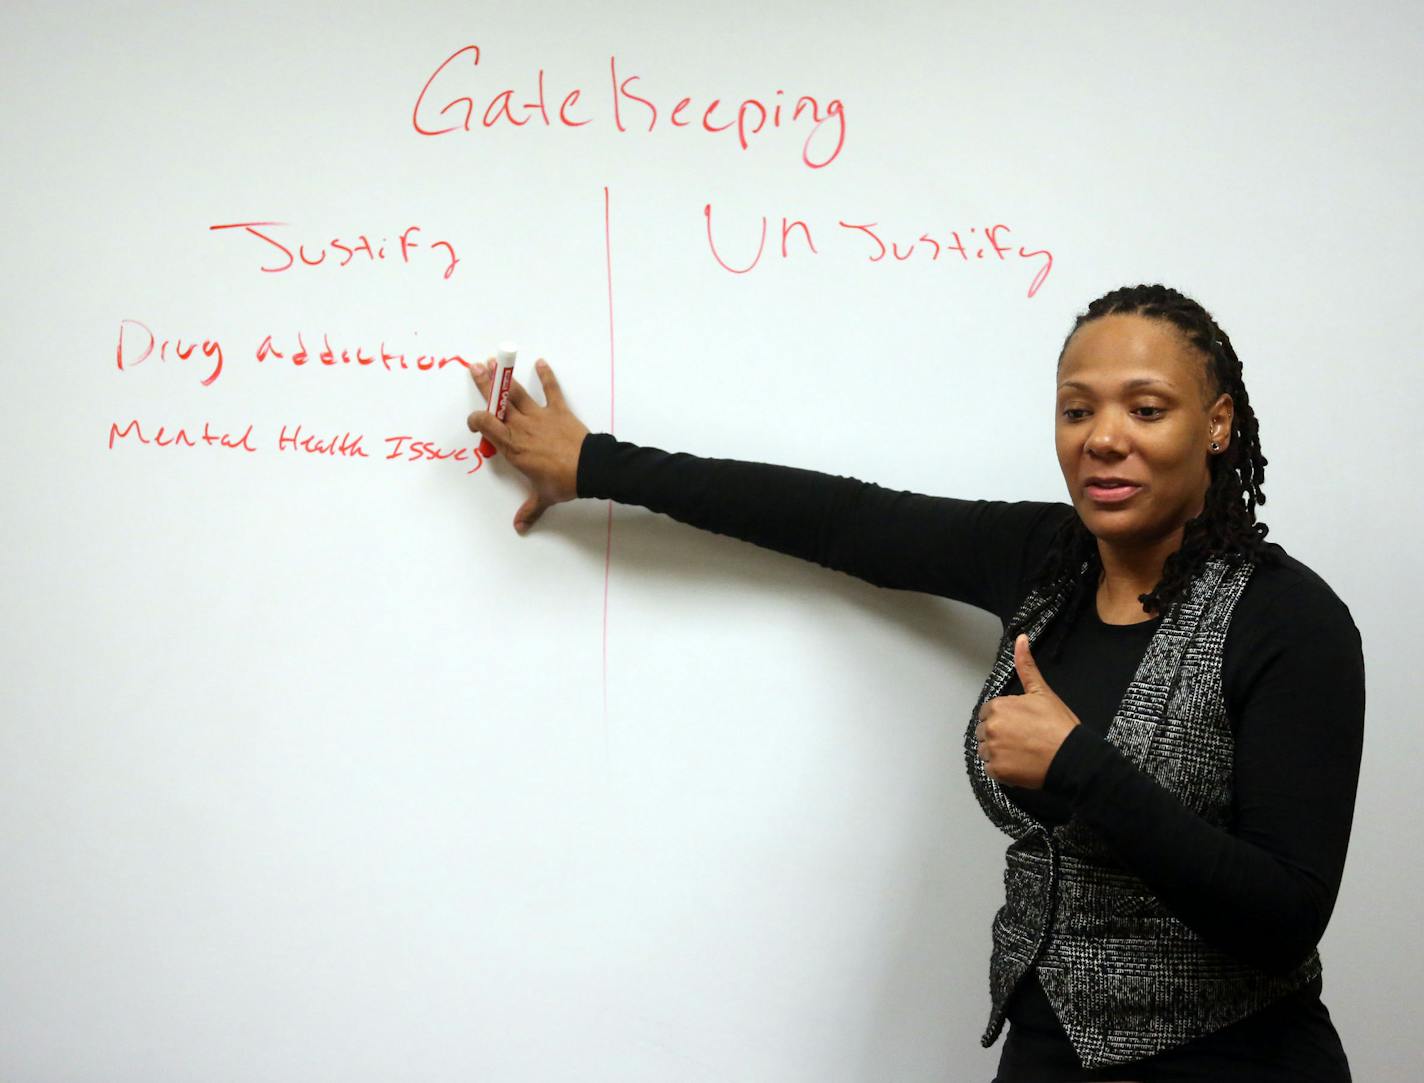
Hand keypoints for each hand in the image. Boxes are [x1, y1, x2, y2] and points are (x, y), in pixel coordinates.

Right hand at [467, 358, 589, 533]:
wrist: (590, 469)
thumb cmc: (562, 482)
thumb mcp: (543, 497)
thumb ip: (529, 509)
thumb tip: (520, 528)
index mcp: (512, 446)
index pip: (486, 425)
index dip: (476, 420)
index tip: (473, 422)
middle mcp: (521, 427)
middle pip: (498, 402)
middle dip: (485, 384)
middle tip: (475, 367)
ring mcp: (539, 416)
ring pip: (517, 392)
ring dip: (505, 378)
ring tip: (494, 362)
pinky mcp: (558, 410)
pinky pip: (551, 389)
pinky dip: (547, 375)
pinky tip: (541, 363)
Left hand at [974, 634, 1081, 789]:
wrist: (1072, 758)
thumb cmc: (1059, 725)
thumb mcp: (1042, 692)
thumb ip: (1026, 666)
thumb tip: (1020, 638)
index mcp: (997, 707)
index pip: (989, 713)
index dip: (1005, 719)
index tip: (1021, 724)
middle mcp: (990, 728)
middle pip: (985, 731)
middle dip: (999, 734)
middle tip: (1023, 739)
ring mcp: (992, 751)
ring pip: (986, 750)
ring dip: (999, 752)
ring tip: (1022, 752)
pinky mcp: (996, 771)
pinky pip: (991, 768)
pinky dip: (1002, 769)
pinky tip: (1020, 764)